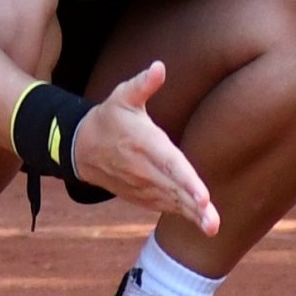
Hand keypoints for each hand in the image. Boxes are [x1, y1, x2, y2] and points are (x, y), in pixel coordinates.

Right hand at [72, 61, 218, 236]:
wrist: (81, 147)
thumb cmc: (109, 118)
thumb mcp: (122, 96)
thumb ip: (142, 84)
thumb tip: (159, 67)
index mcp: (145, 144)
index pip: (170, 164)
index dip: (187, 181)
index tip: (203, 196)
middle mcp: (144, 169)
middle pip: (173, 190)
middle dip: (194, 207)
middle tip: (213, 224)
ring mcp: (141, 185)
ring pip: (170, 202)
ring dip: (191, 216)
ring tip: (212, 228)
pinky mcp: (139, 194)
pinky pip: (162, 206)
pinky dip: (179, 213)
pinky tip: (199, 221)